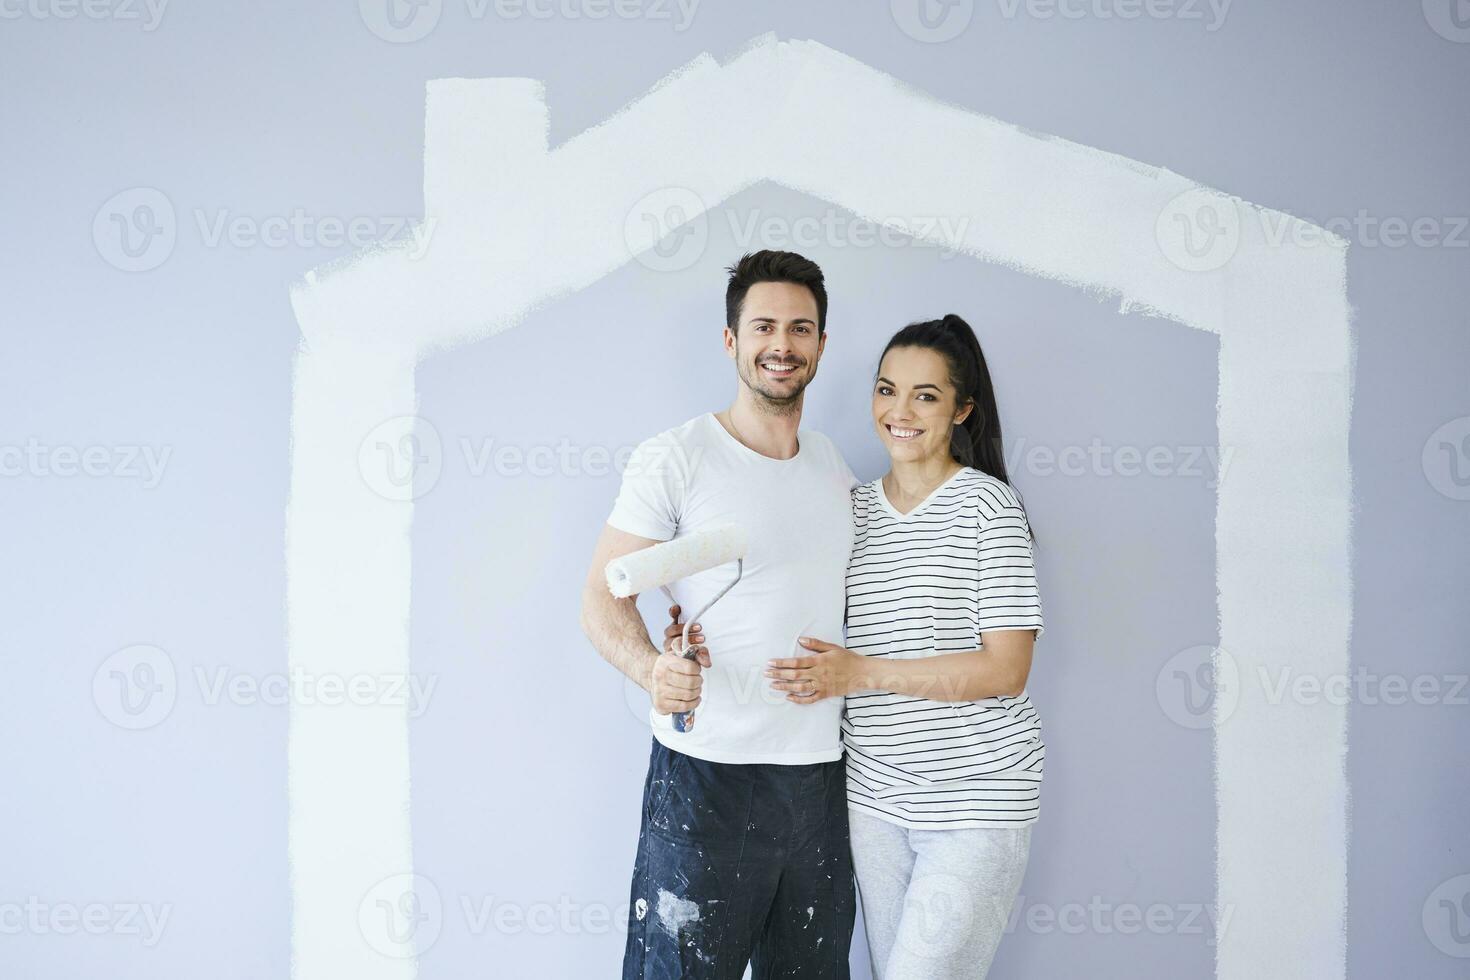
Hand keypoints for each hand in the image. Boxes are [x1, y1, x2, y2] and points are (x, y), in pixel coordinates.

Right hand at [649, 604, 710, 723]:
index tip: (695, 670)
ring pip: (689, 695)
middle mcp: (660, 676)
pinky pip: (684, 707)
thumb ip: (698, 652)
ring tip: (695, 689)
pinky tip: (693, 698)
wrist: (651, 676)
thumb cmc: (670, 665)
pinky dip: (693, 703)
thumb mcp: (681, 653)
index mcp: (665, 661)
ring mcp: (659, 691)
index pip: (690, 667)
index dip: (697, 669)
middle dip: (699, 682)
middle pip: (691, 683)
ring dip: (697, 693)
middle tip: (697, 681)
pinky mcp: (661, 704)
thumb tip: (707, 662)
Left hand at [766, 637, 864, 703]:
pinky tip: (789, 697)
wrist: (862, 673)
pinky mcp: (825, 694)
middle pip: (794, 675)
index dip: (782, 663)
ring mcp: (822, 685)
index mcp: (819, 661)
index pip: (796, 662)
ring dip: (785, 686)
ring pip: (800, 687)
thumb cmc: (847, 658)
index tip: (770, 662)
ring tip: (773, 685)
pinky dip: (799, 699)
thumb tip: (800, 639)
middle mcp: (818, 673)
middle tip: (766, 674)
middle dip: (778, 674)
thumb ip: (815, 644)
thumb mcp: (832, 647)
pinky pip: (810, 698)